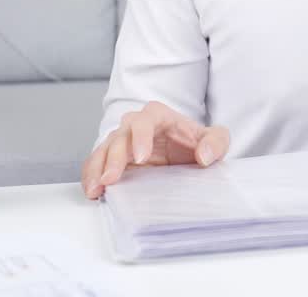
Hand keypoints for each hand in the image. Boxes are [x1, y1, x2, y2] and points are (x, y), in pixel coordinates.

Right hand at [80, 101, 229, 199]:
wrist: (187, 154)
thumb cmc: (197, 142)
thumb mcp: (216, 140)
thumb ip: (215, 142)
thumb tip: (204, 156)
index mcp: (158, 116)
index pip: (144, 120)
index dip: (140, 137)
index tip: (141, 157)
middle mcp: (135, 127)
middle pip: (119, 136)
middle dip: (113, 157)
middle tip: (111, 179)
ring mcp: (122, 144)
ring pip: (103, 150)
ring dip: (96, 168)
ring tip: (95, 189)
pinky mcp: (113, 161)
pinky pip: (96, 164)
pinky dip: (91, 176)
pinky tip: (92, 191)